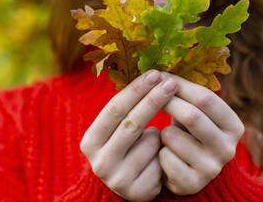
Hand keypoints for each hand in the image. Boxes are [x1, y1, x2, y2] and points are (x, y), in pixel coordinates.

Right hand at [80, 70, 177, 201]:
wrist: (128, 185)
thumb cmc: (126, 146)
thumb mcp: (118, 128)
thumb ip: (128, 107)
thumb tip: (152, 73)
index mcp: (90, 141)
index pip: (114, 109)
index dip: (136, 90)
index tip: (155, 73)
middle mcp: (100, 162)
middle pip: (132, 123)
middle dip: (154, 100)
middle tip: (171, 83)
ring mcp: (118, 180)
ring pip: (150, 142)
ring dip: (160, 135)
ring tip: (156, 139)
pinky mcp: (139, 192)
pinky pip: (162, 161)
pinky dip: (165, 153)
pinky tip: (160, 157)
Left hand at [159, 73, 243, 195]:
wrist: (190, 172)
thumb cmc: (190, 133)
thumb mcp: (196, 112)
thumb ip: (186, 94)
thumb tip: (159, 70)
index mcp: (233, 126)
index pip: (206, 98)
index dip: (180, 84)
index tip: (161, 76)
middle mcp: (228, 148)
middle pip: (192, 115)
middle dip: (166, 101)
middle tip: (150, 94)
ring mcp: (212, 168)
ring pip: (173, 137)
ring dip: (163, 132)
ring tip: (166, 135)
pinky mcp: (192, 184)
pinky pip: (164, 158)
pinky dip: (158, 152)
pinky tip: (163, 154)